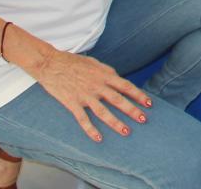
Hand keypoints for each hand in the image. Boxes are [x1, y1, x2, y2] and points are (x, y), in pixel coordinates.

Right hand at [31, 49, 149, 141]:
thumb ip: (107, 72)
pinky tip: (98, 138)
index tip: (149, 103)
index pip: (126, 86)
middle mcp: (97, 85)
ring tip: (126, 131)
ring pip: (103, 112)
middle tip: (143, 119)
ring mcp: (85, 95)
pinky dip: (91, 130)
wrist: (51, 63)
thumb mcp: (94, 63)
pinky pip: (83, 119)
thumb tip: (117, 78)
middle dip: (132, 110)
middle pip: (118, 100)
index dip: (138, 95)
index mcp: (104, 74)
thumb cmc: (73, 62)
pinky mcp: (72, 103)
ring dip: (115, 123)